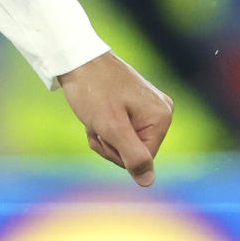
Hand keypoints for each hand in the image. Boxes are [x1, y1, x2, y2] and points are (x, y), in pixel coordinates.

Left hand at [58, 51, 172, 186]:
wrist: (77, 58)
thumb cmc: (93, 90)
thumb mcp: (111, 127)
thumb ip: (132, 156)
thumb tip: (148, 182)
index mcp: (161, 117)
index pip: (142, 159)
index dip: (116, 152)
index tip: (101, 132)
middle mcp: (162, 111)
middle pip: (135, 151)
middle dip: (109, 143)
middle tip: (95, 123)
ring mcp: (150, 106)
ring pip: (125, 141)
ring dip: (105, 135)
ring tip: (94, 116)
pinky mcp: (136, 103)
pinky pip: (123, 128)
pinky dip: (105, 126)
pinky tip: (95, 113)